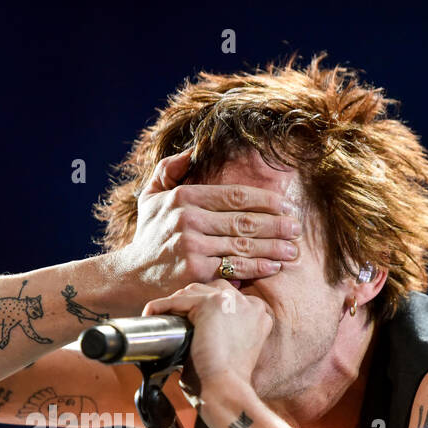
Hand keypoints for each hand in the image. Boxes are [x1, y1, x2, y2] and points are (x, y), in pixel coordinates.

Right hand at [110, 148, 300, 299]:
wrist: (129, 277)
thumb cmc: (148, 236)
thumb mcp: (150, 196)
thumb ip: (168, 169)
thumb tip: (193, 150)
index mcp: (184, 197)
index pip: (235, 196)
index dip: (266, 200)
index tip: (286, 206)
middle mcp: (188, 220)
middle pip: (244, 220)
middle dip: (276, 224)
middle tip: (297, 229)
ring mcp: (192, 247)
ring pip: (243, 244)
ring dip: (273, 247)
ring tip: (293, 249)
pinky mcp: (195, 272)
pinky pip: (234, 268)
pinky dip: (257, 267)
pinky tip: (274, 266)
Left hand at [142, 280, 271, 393]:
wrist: (226, 390)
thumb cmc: (225, 384)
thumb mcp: (230, 353)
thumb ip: (220, 335)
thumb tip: (190, 332)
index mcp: (258, 316)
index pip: (227, 300)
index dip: (206, 309)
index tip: (189, 323)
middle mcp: (250, 304)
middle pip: (211, 290)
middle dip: (190, 302)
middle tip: (172, 321)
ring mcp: (232, 301)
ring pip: (194, 291)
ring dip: (176, 303)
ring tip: (162, 320)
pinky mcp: (212, 304)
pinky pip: (178, 300)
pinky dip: (160, 307)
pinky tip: (150, 314)